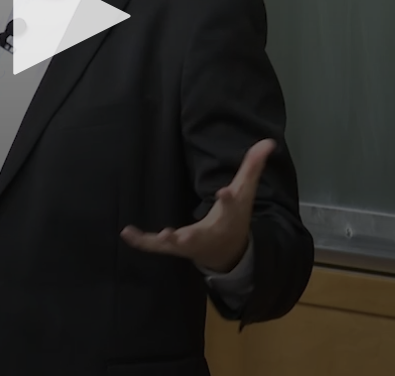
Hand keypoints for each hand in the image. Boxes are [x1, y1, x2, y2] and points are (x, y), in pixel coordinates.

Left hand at [121, 138, 274, 272]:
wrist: (228, 252)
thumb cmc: (236, 217)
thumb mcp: (246, 192)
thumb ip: (253, 167)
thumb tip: (268, 141)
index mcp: (228, 216)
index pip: (231, 205)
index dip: (229, 198)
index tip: (225, 191)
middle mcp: (209, 232)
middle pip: (201, 232)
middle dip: (192, 234)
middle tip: (181, 234)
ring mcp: (190, 243)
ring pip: (179, 244)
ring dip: (168, 241)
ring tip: (160, 236)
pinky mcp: (175, 247)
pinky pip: (156, 246)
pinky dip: (142, 241)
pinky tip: (126, 232)